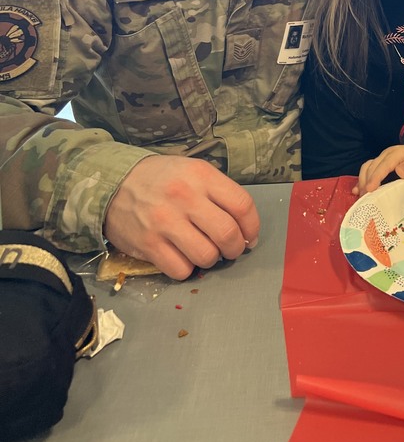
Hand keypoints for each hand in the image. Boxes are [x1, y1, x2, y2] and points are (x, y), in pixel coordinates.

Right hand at [104, 155, 259, 279]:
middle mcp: (185, 197)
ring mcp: (165, 222)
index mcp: (201, 176)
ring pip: (206, 256)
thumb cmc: (161, 178)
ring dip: (211, 259)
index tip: (249, 236)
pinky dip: (186, 268)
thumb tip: (244, 228)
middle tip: (230, 249)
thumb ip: (218, 193)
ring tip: (204, 250)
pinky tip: (182, 256)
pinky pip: (181, 270)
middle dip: (235, 248)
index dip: (252, 226)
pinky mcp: (148, 245)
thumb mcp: (192, 171)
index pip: (242, 205)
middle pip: (227, 234)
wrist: (113, 183)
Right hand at [355, 144, 403, 195]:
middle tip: (365, 199)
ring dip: (362, 182)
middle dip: (367, 182)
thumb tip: (399, 171)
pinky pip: (366, 170)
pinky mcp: (378, 165)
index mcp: (396, 154)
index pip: (384, 165)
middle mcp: (385, 155)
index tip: (370, 188)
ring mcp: (380, 159)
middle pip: (372, 167)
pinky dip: (361, 180)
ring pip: (366, 168)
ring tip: (361, 197)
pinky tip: (356, 191)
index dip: (376, 177)